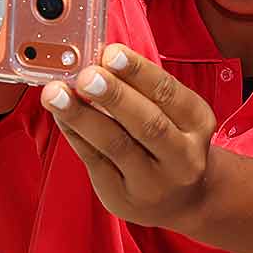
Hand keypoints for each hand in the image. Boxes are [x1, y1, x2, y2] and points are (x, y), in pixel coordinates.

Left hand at [41, 44, 216, 230]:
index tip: (110, 53)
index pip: (169, 94)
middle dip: (114, 96)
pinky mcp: (122, 197)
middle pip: (148, 124)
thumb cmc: (169, 141)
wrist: (181, 199)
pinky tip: (59, 115)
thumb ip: (141, 90)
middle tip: (85, 76)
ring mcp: (152, 182)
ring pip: (116, 146)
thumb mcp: (173, 114)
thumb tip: (96, 60)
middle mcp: (183, 157)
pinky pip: (94, 161)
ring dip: (82, 116)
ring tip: (55, 94)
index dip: (139, 72)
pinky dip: (74, 134)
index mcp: (197, 124)